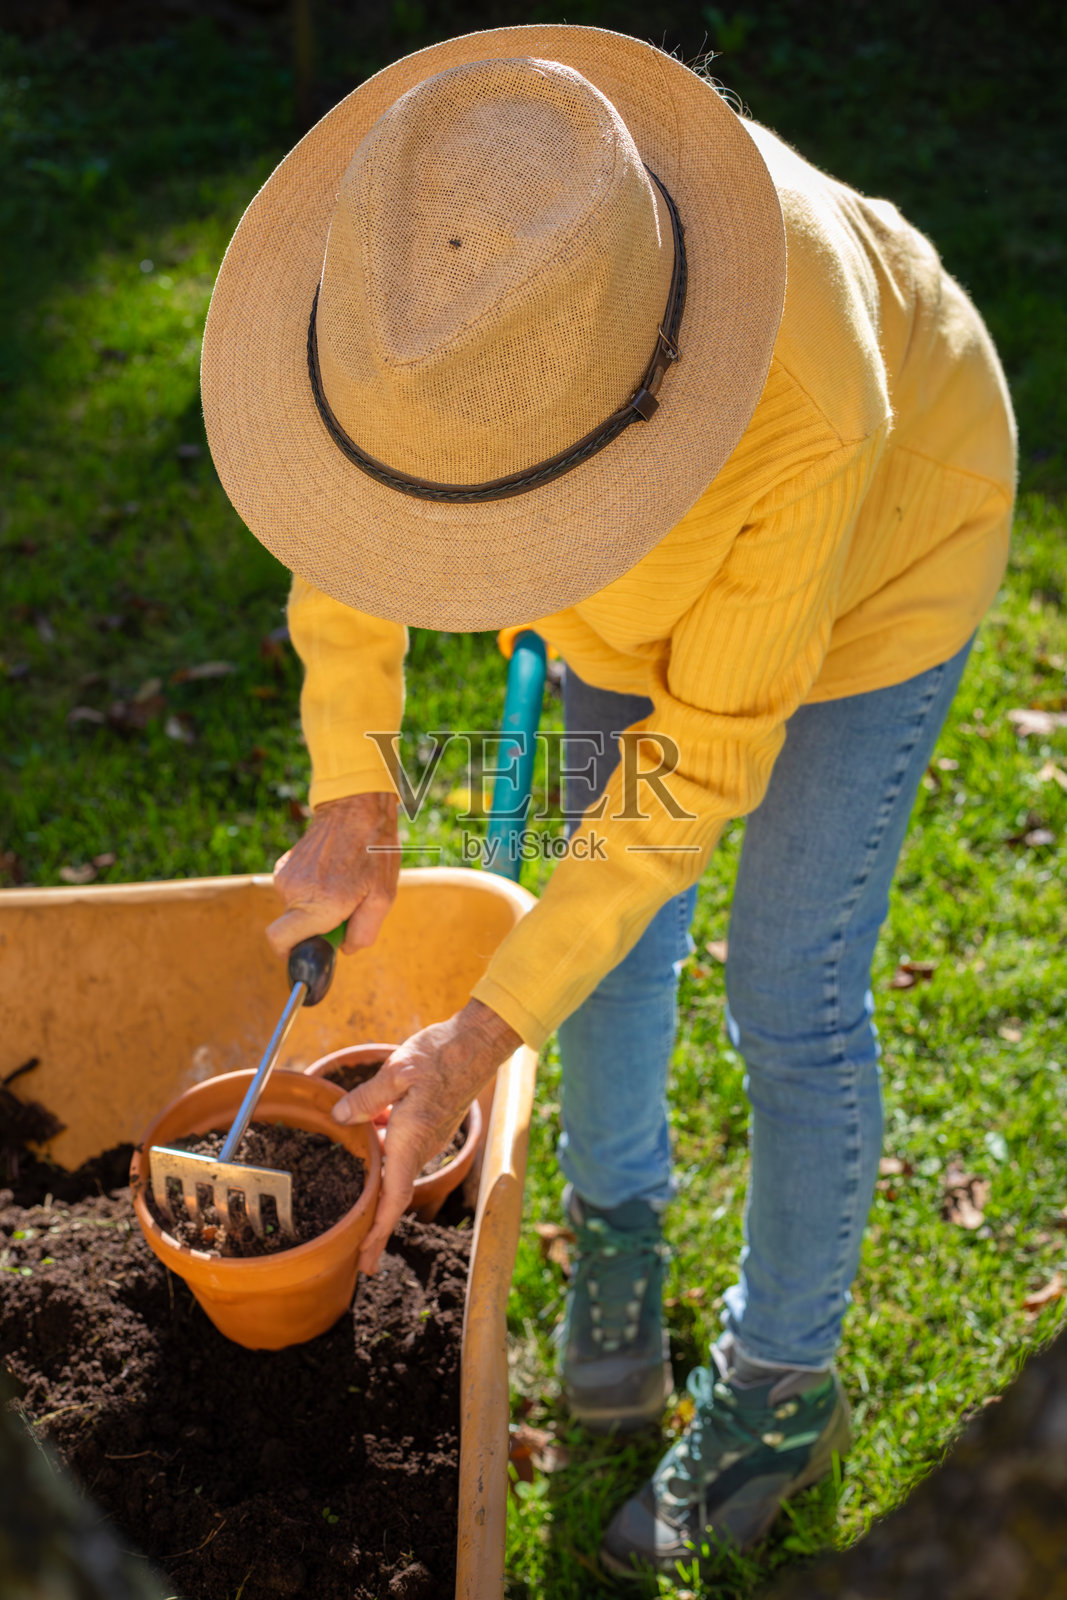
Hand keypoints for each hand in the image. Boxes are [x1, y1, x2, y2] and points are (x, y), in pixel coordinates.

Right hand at [267, 792, 398, 957]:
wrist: (355, 806)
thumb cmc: (373, 851)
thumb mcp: (383, 897)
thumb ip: (364, 932)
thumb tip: (344, 949)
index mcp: (317, 904)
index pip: (280, 942)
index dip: (292, 953)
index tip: (312, 949)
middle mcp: (293, 892)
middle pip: (293, 928)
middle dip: (316, 928)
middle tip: (345, 909)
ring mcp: (285, 876)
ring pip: (295, 909)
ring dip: (317, 907)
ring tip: (343, 884)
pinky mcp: (284, 865)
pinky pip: (295, 891)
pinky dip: (312, 891)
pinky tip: (333, 872)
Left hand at [332, 999, 522, 1273]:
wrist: (479, 1041)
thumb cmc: (441, 1054)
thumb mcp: (398, 1069)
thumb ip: (367, 1097)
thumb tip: (340, 1118)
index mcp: (411, 1139)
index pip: (394, 1197)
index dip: (378, 1231)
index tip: (366, 1259)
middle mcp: (422, 1145)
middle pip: (395, 1194)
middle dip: (376, 1226)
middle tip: (359, 1258)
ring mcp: (429, 1136)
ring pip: (397, 1168)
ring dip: (378, 1186)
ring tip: (356, 1205)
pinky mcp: (430, 1124)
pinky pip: (403, 1148)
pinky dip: (384, 1154)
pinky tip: (368, 1134)